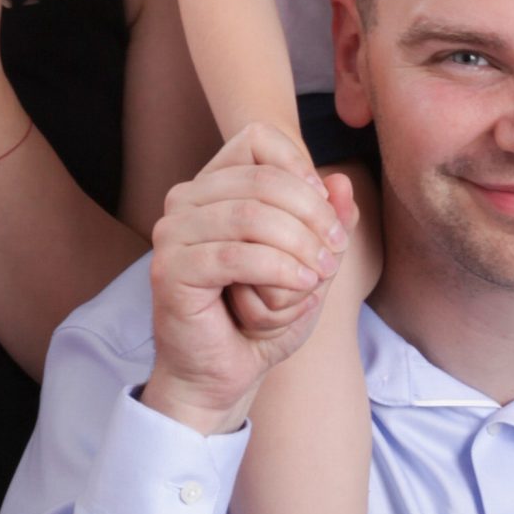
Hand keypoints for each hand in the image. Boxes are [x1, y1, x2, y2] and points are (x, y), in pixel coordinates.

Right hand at [141, 125, 352, 434]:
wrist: (224, 375)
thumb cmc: (262, 316)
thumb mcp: (309, 262)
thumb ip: (328, 222)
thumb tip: (342, 181)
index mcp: (213, 184)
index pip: (258, 138)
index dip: (300, 166)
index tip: (326, 210)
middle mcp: (185, 199)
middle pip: (263, 178)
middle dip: (313, 214)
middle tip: (335, 252)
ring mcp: (172, 233)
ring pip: (251, 215)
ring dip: (299, 246)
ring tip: (320, 274)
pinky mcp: (171, 270)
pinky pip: (235, 256)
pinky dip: (279, 270)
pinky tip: (302, 286)